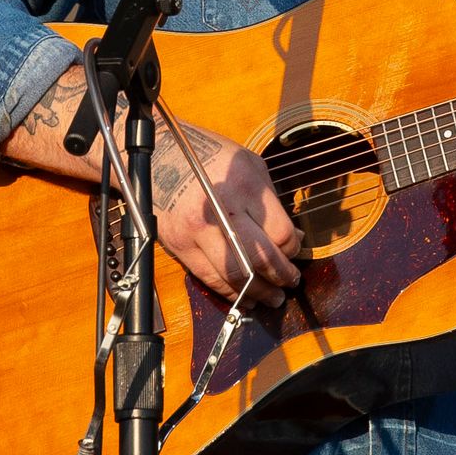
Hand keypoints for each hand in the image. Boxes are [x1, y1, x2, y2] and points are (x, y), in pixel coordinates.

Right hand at [150, 123, 302, 305]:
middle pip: (261, 258)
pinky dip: (231, 292)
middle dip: (281, 275)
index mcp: (244, 186)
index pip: (280, 232)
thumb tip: (292, 236)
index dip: (293, 247)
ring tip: (273, 297)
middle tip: (292, 282)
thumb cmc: (209, 157)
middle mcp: (222, 210)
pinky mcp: (180, 246)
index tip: (297, 251)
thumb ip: (271, 201)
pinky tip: (245, 297)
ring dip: (259, 292)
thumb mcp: (249, 165)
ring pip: (236, 275)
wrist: (159, 157)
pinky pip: (210, 278)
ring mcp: (198, 231)